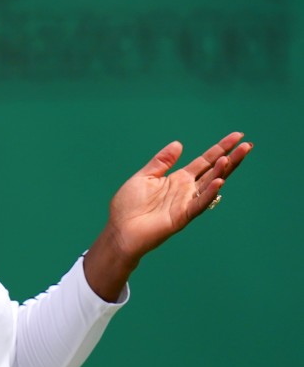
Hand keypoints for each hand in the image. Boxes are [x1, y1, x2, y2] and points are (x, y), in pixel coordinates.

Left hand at [84, 132, 252, 300]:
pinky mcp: (182, 216)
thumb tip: (178, 144)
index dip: (220, 148)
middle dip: (230, 158)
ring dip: (222, 172)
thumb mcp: (144, 177)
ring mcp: (186, 203)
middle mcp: (186, 190)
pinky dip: (209, 194)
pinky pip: (199, 204)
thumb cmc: (127, 206)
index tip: (237, 135)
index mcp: (178, 179)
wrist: (119, 230)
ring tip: (232, 157)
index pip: (204, 161)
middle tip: (247, 145)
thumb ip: (161, 162)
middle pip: (213, 171)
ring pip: (210, 185)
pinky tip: (219, 182)